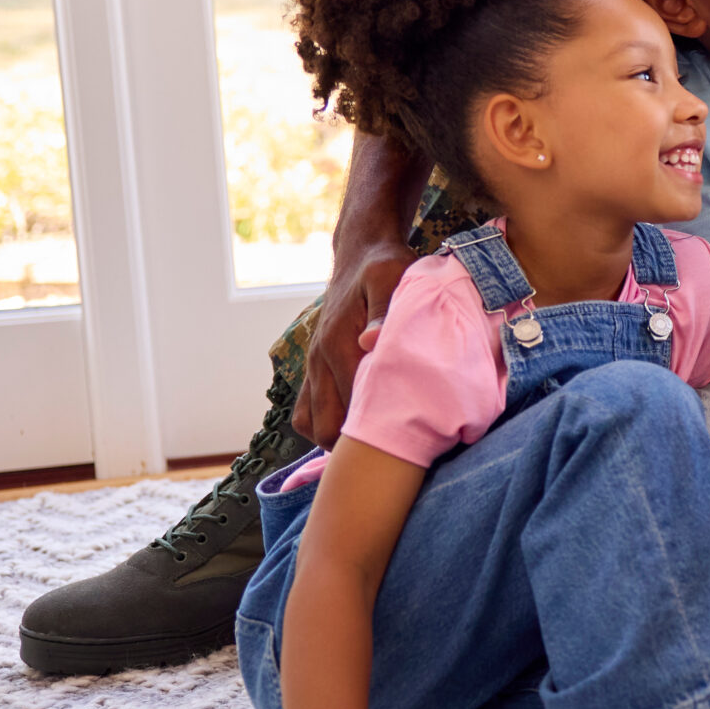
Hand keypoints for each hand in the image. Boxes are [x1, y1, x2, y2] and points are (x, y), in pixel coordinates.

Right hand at [293, 237, 415, 446]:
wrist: (361, 254)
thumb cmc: (385, 268)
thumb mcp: (392, 279)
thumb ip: (385, 311)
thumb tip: (371, 342)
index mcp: (339, 345)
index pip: (351, 409)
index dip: (374, 434)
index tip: (402, 447)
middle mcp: (320, 361)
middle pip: (325, 428)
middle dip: (354, 446)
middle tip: (392, 453)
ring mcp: (313, 366)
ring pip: (310, 424)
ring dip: (336, 439)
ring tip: (373, 442)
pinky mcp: (314, 367)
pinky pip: (306, 411)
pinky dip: (324, 426)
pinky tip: (354, 427)